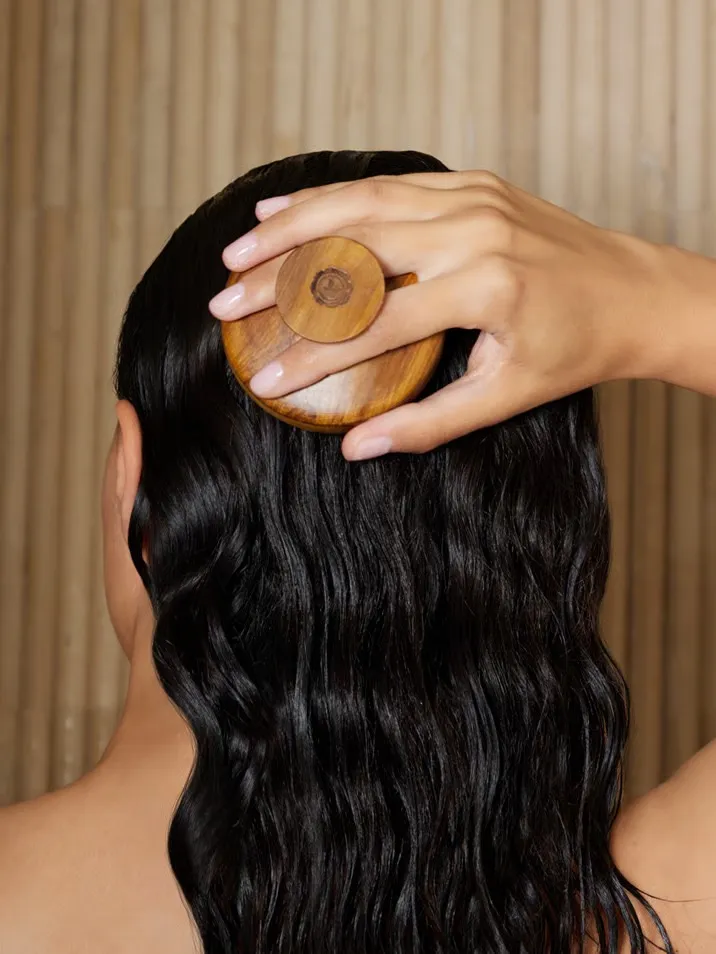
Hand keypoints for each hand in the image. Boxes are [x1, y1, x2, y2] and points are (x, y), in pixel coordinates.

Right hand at [208, 170, 671, 459]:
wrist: (631, 291)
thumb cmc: (572, 351)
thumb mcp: (505, 397)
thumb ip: (429, 424)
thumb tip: (356, 448)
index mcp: (484, 290)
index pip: (375, 326)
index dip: (313, 357)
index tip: (264, 381)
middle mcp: (473, 231)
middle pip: (351, 251)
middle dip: (278, 279)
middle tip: (222, 302)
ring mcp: (471, 197)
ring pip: (359, 202)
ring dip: (290, 225)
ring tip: (236, 253)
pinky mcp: (470, 182)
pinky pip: (386, 182)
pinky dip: (331, 196)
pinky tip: (286, 208)